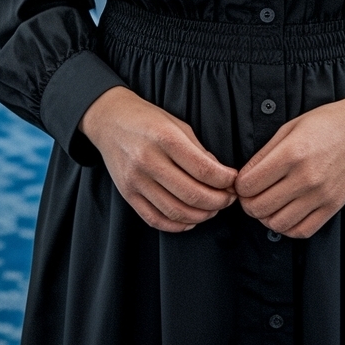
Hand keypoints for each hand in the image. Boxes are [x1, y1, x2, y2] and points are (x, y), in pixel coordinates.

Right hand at [80, 86, 237, 232]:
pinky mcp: (128, 194)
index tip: (235, 180)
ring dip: (201, 216)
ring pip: (176, 212)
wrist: (110, 120)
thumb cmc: (148, 119)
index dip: (225, 180)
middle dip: (218, 201)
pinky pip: (155, 219)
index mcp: (164, 138)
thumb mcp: (178, 124)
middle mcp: (148, 161)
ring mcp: (136, 180)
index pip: (203, 169)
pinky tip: (191, 219)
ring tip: (214, 209)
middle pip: (192, 195)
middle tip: (230, 198)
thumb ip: (199, 150)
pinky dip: (177, 225)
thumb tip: (222, 176)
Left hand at [235, 88, 344, 238]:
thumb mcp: (290, 127)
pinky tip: (285, 213)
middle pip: (259, 207)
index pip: (249, 185)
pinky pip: (302, 231)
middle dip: (248, 203)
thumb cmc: (326, 122)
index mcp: (292, 153)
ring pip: (278, 224)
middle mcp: (306, 177)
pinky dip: (287, 228)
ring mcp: (321, 195)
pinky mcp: (333, 206)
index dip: (239, 185)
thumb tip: (244, 177)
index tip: (243, 181)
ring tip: (267, 204)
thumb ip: (264, 154)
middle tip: (250, 195)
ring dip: (266, 217)